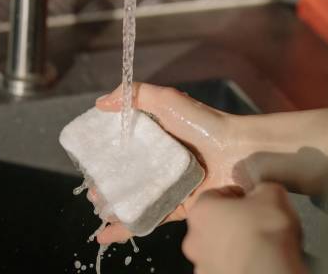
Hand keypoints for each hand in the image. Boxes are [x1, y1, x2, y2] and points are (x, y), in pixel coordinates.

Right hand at [94, 83, 257, 242]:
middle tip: (90, 188)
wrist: (240, 154)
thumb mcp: (168, 99)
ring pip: (135, 198)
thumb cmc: (205, 124)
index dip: (106, 152)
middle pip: (128, 174)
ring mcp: (168, 186)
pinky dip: (127, 227)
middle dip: (105, 183)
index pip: (125, 146)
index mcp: (158, 137)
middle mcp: (162, 162)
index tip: (86, 157)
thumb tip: (100, 102)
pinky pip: (149, 218)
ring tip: (97, 207)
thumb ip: (135, 94)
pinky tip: (106, 233)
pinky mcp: (177, 207)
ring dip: (113, 205)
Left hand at [183, 183, 306, 273]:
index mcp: (200, 210)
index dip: (236, 196)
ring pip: (215, 249)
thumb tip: (262, 192)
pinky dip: (234, 265)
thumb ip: (262, 188)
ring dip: (231, 246)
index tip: (252, 201)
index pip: (215, 195)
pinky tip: (253, 263)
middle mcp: (193, 237)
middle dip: (231, 222)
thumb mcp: (272, 193)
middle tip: (254, 224)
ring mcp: (200, 263)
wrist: (268, 271)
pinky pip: (223, 268)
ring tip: (256, 247)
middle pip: (212, 223)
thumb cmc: (265, 230)